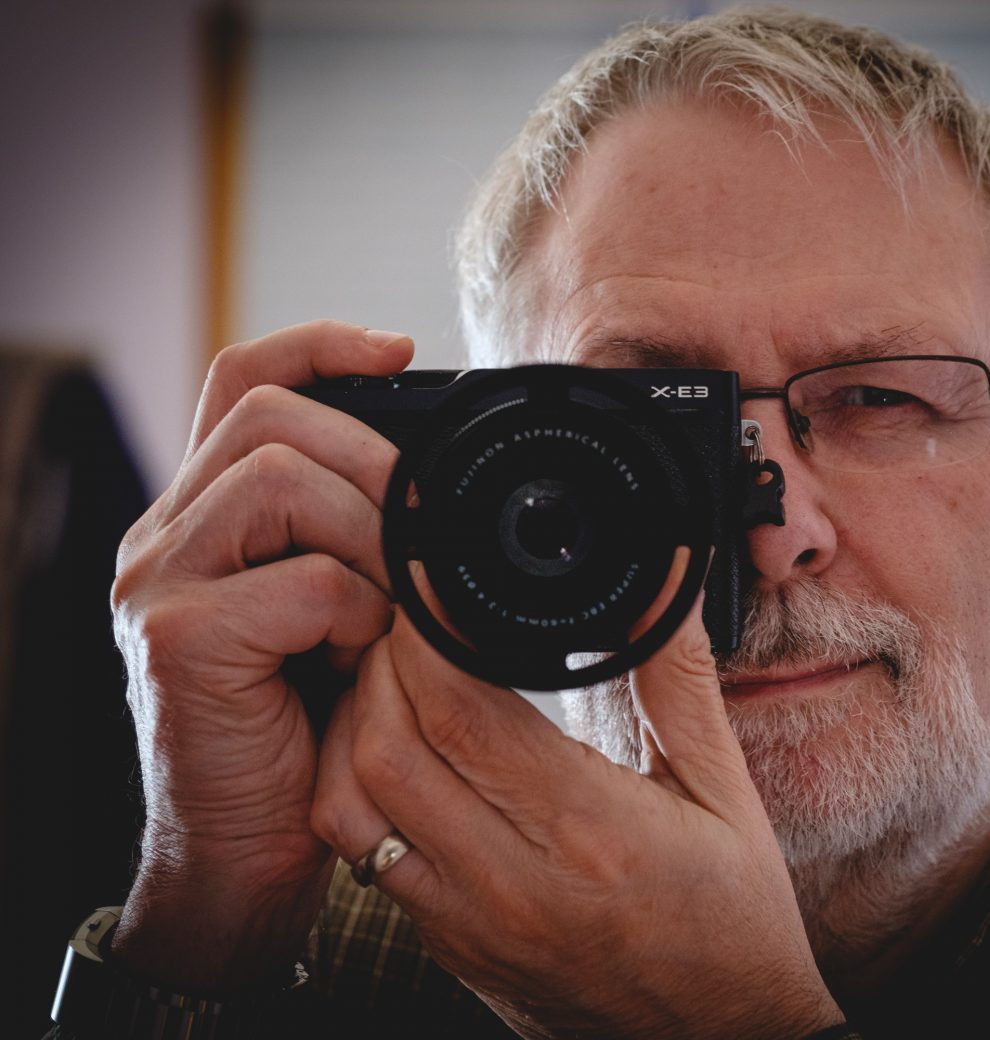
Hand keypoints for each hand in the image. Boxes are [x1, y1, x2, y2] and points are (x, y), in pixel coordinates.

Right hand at [109, 320, 411, 989]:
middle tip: (424, 523)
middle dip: (373, 456)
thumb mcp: (336, 612)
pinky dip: (359, 613)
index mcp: (204, 516)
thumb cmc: (305, 728)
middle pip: (270, 417)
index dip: (320, 345)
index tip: (402, 349)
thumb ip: (356, 541)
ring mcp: (161, 584)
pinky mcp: (181, 642)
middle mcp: (166, 535)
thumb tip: (438, 488)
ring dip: (370, 536)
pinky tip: (358, 657)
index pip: (242, 381)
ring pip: (282, 482)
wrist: (246, 850)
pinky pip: (304, 582)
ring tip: (386, 606)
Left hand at [310, 591, 845, 1038]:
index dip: (425, 635)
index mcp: (589, 834)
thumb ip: (678, 677)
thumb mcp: (723, 789)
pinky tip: (400, 755)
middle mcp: (513, 885)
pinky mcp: (453, 950)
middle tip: (406, 620)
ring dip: (353, 728)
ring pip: (353, 807)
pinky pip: (370, 859)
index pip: (461, 712)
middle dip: (379, 664)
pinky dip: (362, 790)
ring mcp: (471, 926)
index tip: (430, 589)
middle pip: (386, 749)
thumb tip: (663, 582)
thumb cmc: (735, 922)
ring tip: (391, 681)